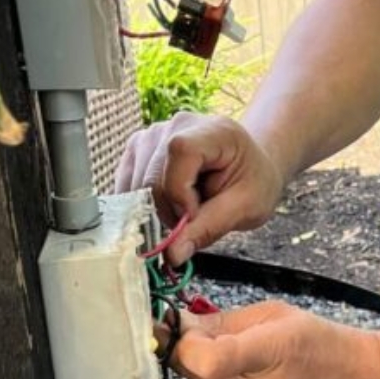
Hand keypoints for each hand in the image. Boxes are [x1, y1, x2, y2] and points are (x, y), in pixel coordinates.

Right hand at [114, 112, 284, 266]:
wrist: (247, 166)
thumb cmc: (252, 181)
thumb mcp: (246, 208)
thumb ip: (209, 228)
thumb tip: (173, 254)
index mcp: (214, 131)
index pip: (180, 152)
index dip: (181, 191)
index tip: (196, 214)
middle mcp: (178, 124)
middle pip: (153, 175)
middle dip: (171, 210)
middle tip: (196, 218)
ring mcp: (154, 134)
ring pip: (136, 185)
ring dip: (158, 209)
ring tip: (188, 206)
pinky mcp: (138, 148)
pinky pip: (127, 185)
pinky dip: (145, 204)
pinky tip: (171, 202)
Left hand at [172, 302, 379, 378]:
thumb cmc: (328, 346)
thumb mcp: (278, 316)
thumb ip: (222, 321)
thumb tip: (177, 327)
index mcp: (274, 354)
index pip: (205, 360)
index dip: (185, 344)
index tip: (187, 332)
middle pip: (196, 378)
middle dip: (199, 357)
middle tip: (225, 343)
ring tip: (252, 370)